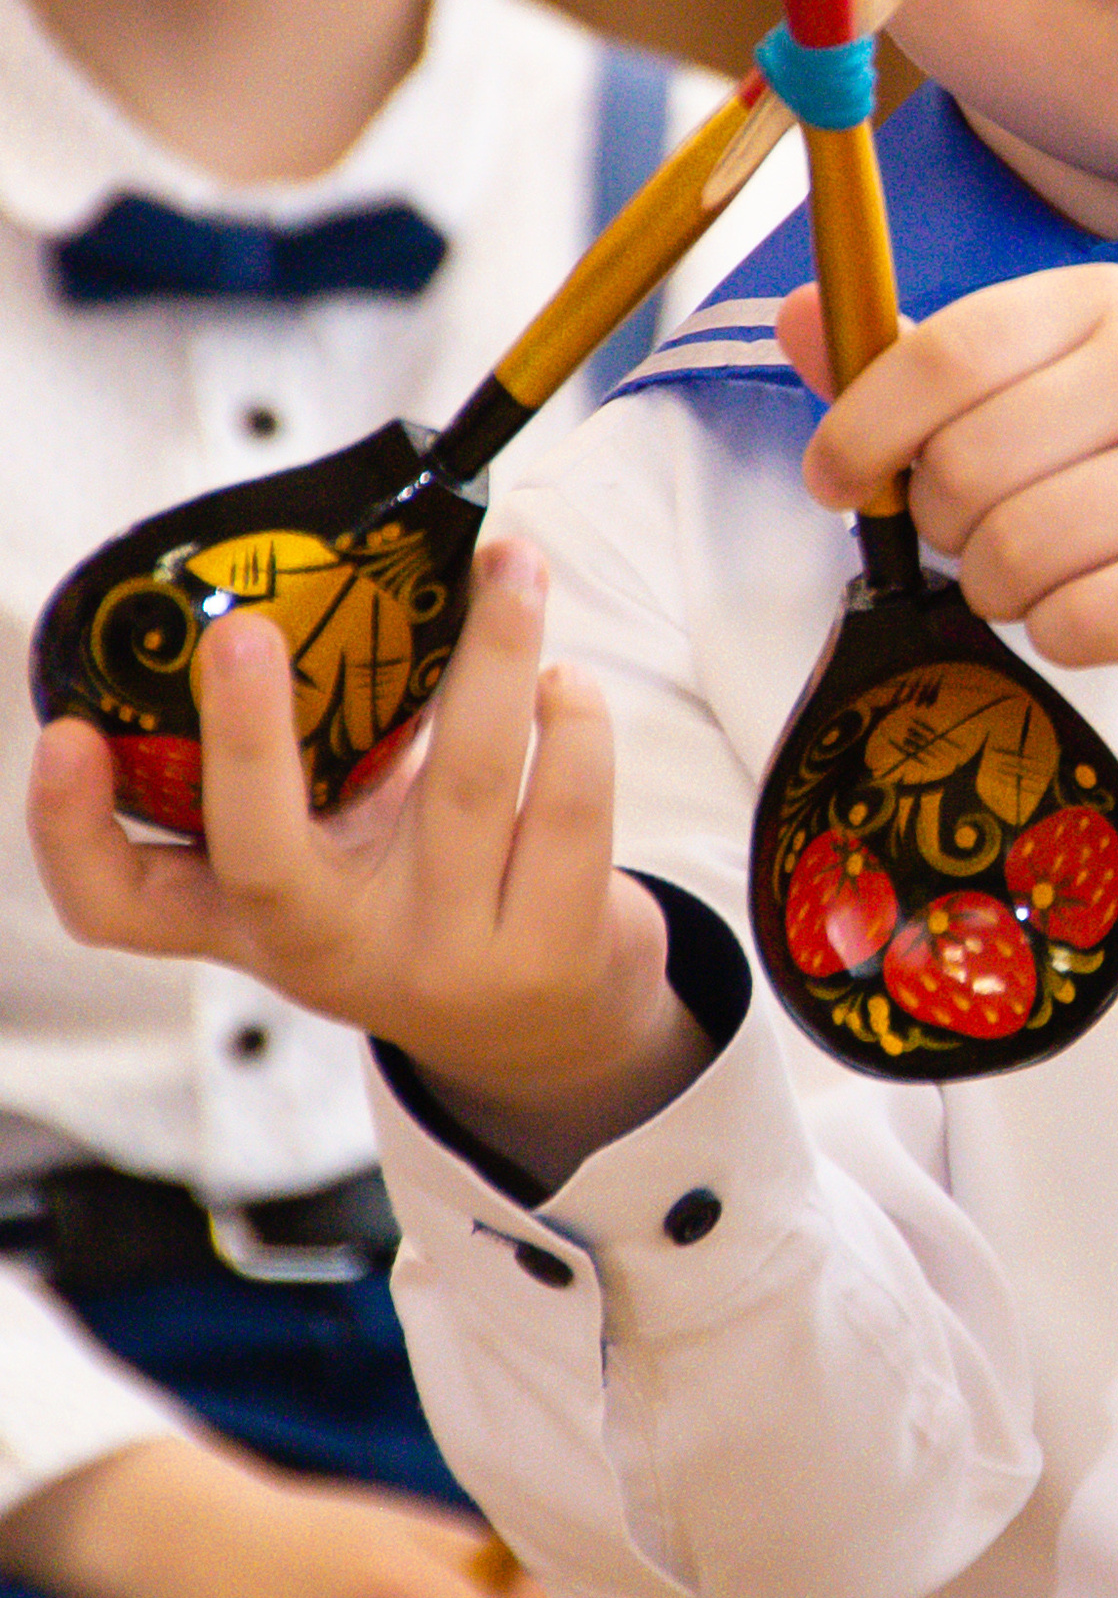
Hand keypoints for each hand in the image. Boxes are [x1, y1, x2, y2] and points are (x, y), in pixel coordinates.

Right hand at [28, 539, 703, 1176]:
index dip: (69, 830)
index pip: (119, 906)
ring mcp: (445, 960)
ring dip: (496, 653)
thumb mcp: (324, 860)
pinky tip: (565, 682)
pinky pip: (571, 813)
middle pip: (264, 860)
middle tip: (239, 630)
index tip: (62, 737)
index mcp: (253, 922)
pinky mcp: (556, 951)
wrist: (547, 1032)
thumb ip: (294, 771)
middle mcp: (333, 953)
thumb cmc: (413, 900)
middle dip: (244, 740)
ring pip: (469, 788)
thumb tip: (287, 583)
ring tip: (511, 566)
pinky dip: (575, 727)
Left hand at [782, 265, 1117, 765]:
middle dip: (942, 524)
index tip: (833, 479)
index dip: (862, 426)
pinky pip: (1075, 623)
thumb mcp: (1031, 398)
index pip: (946, 354)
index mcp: (1104, 304)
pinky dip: (1058, 636)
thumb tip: (797, 315)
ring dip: (997, 587)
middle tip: (979, 536)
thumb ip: (914, 370)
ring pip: (1015, 553)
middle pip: (967, 465)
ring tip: (1040, 576)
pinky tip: (1095, 613)